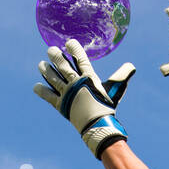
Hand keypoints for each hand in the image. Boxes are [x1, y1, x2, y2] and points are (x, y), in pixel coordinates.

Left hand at [33, 38, 135, 157]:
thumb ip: (121, 76)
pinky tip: (36, 86)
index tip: (69, 42)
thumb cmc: (107, 107)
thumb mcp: (116, 90)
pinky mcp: (60, 105)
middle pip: (63, 66)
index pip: (80, 59)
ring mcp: (67, 94)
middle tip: (50, 50)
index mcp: (89, 78)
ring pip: (53, 78)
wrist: (98, 126)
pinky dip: (42, 91)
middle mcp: (76, 84)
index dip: (74, 49)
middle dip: (56, 56)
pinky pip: (48, 96)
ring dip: (46, 70)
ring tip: (41, 64)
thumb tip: (131, 66)